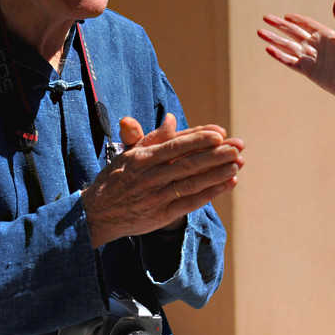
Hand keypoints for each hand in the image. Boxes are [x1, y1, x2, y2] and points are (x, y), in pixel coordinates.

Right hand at [81, 114, 243, 247]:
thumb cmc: (117, 177)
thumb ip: (153, 137)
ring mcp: (156, 197)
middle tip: (238, 147)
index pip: (175, 146)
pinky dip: (210, 193)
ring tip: (237, 163)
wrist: (96, 213)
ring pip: (191, 183)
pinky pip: (189, 203)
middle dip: (215, 155)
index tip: (220, 134)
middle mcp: (150, 177)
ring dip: (217, 174)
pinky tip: (228, 183)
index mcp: (142, 158)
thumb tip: (172, 119)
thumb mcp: (129, 153)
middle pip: (188, 164)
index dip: (198, 139)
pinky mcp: (161, 215)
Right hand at [257, 0, 334, 101]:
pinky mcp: (306, 70)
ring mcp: (309, 58)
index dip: (296, 19)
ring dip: (273, 38)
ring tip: (260, 32)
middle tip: (265, 18)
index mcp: (324, 35)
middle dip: (279, 25)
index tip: (285, 16)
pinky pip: (289, 61)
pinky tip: (268, 49)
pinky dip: (278, 55)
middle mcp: (314, 45)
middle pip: (293, 32)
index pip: (306, 24)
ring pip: (287, 46)